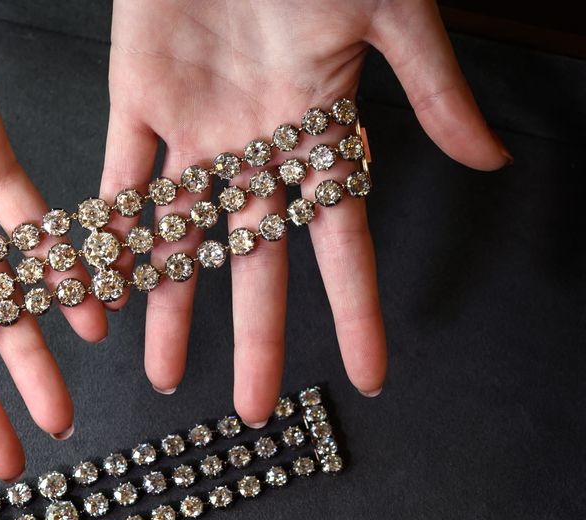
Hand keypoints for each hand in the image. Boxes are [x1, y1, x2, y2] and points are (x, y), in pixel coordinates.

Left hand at [101, 0, 508, 422]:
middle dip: (252, 334)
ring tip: (160, 371)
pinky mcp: (136, 97)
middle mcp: (253, 144)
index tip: (366, 374)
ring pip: (179, 235)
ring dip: (170, 304)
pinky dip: (107, 231)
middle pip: (254, 260)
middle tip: (248, 405)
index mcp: (316, 127)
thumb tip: (492, 158)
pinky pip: (117, 178)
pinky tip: (100, 288)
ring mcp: (193, 127)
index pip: (340, 240)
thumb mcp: (388, 12)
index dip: (353, 309)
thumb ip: (431, 86)